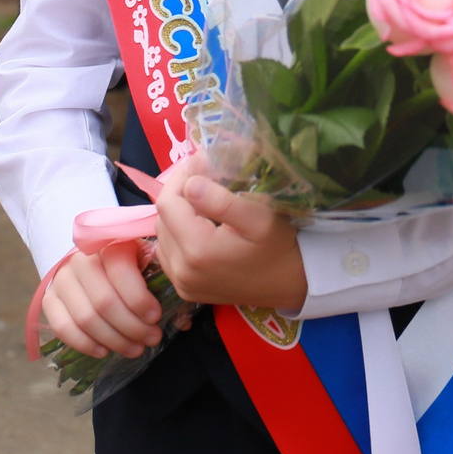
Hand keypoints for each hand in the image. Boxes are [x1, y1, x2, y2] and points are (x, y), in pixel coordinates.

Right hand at [42, 243, 165, 358]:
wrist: (92, 255)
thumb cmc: (128, 261)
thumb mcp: (148, 262)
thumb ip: (164, 286)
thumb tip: (182, 321)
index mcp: (109, 242)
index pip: (120, 272)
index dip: (139, 300)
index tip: (156, 318)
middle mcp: (80, 258)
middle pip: (104, 302)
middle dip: (131, 327)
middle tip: (151, 339)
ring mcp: (62, 278)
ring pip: (85, 318)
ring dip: (113, 340)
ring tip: (135, 349)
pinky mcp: (50, 297)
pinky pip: (62, 327)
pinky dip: (84, 344)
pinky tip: (104, 351)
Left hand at [151, 157, 305, 309]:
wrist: (290, 283)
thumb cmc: (278, 247)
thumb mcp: (259, 218)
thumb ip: (222, 201)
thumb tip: (190, 183)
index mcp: (198, 250)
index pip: (167, 202)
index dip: (180, 178)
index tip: (201, 164)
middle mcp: (182, 271)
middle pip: (162, 218)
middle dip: (179, 193)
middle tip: (204, 177)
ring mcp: (181, 283)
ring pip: (163, 234)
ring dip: (177, 213)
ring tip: (202, 201)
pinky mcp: (184, 289)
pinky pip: (168, 253)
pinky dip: (177, 234)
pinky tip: (199, 226)